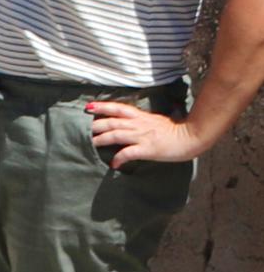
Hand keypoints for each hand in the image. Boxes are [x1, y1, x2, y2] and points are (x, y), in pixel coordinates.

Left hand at [89, 101, 214, 167]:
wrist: (192, 137)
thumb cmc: (176, 130)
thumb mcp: (156, 119)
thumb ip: (143, 119)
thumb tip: (134, 120)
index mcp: (141, 116)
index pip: (117, 108)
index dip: (102, 107)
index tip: (88, 107)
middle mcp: (139, 124)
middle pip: (112, 122)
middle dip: (95, 125)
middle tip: (81, 129)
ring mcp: (142, 136)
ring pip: (116, 135)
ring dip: (101, 139)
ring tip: (90, 144)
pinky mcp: (148, 149)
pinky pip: (129, 153)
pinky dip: (119, 158)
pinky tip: (114, 164)